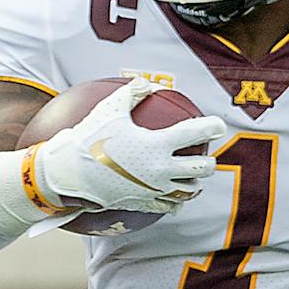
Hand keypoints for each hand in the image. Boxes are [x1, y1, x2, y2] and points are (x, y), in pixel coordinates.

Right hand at [38, 78, 227, 213]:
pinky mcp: (146, 203)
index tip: (218, 125)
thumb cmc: (89, 138)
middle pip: (202, 168)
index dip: (212, 127)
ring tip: (192, 175)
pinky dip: (177, 201)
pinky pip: (171, 206)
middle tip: (206, 155)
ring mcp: (155, 189)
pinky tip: (175, 195)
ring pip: (191, 190)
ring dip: (195, 182)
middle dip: (208, 161)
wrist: (70, 174)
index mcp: (158, 144)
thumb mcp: (110, 110)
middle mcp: (162, 169)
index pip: (196, 133)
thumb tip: (147, 82)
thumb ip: (132, 93)